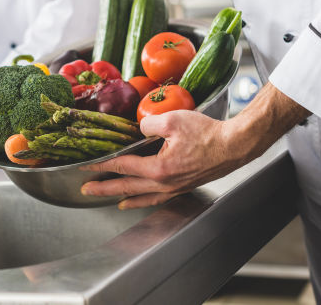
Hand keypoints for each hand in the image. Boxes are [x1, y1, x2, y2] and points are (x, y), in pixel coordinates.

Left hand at [81, 110, 248, 208]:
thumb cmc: (207, 133)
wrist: (234, 145)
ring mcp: (175, 187)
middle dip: (104, 189)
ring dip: (124, 197)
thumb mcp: (172, 120)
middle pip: (127, 187)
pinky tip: (143, 199)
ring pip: (143, 196)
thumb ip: (148, 125)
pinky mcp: (185, 185)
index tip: (86, 168)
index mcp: (158, 168)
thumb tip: (139, 131)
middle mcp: (164, 183)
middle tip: (86, 190)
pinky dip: (146, 200)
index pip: (122, 167)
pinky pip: (159, 197)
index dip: (102, 166)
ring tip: (112, 200)